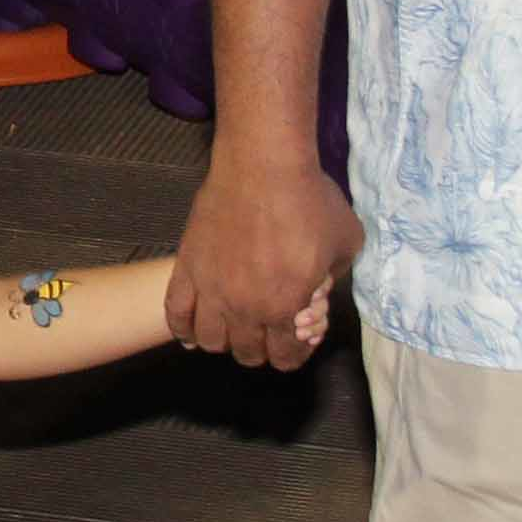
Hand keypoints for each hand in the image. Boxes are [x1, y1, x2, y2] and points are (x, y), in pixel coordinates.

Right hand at [169, 150, 360, 368]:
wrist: (264, 166)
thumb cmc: (309, 200)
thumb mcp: (346, 242)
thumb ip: (334, 275)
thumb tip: (320, 286)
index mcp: (286, 307)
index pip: (285, 356)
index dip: (294, 352)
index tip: (296, 338)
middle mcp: (245, 308)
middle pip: (246, 353)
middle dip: (261, 348)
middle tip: (266, 330)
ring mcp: (211, 290)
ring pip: (209, 340)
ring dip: (224, 341)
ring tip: (230, 328)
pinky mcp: (187, 268)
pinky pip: (175, 312)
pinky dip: (181, 329)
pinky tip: (190, 332)